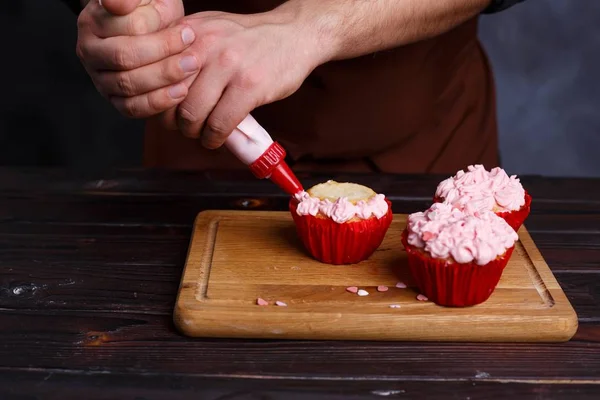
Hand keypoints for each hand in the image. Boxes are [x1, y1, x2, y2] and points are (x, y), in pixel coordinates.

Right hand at [76, 0, 196, 117]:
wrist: (154, 31)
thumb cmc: (151, 11)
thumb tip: (116, 5)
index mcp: (92, 21)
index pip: (126, 30)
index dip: (160, 34)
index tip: (188, 32)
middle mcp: (89, 51)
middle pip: (124, 59)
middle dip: (163, 58)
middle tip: (193, 56)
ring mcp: (99, 78)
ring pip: (128, 85)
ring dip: (164, 79)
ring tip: (191, 69)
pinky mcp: (114, 99)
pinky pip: (132, 108)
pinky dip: (158, 102)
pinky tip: (181, 91)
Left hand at [167, 10, 324, 148]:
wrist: (294, 34)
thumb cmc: (251, 39)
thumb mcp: (212, 30)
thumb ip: (185, 51)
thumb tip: (160, 87)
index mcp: (188, 32)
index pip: (155, 75)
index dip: (158, 101)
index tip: (169, 112)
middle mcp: (203, 45)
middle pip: (170, 98)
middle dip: (175, 122)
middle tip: (186, 127)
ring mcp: (227, 65)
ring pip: (192, 115)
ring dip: (195, 133)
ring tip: (203, 134)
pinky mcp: (249, 86)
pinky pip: (220, 124)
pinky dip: (214, 139)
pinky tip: (217, 138)